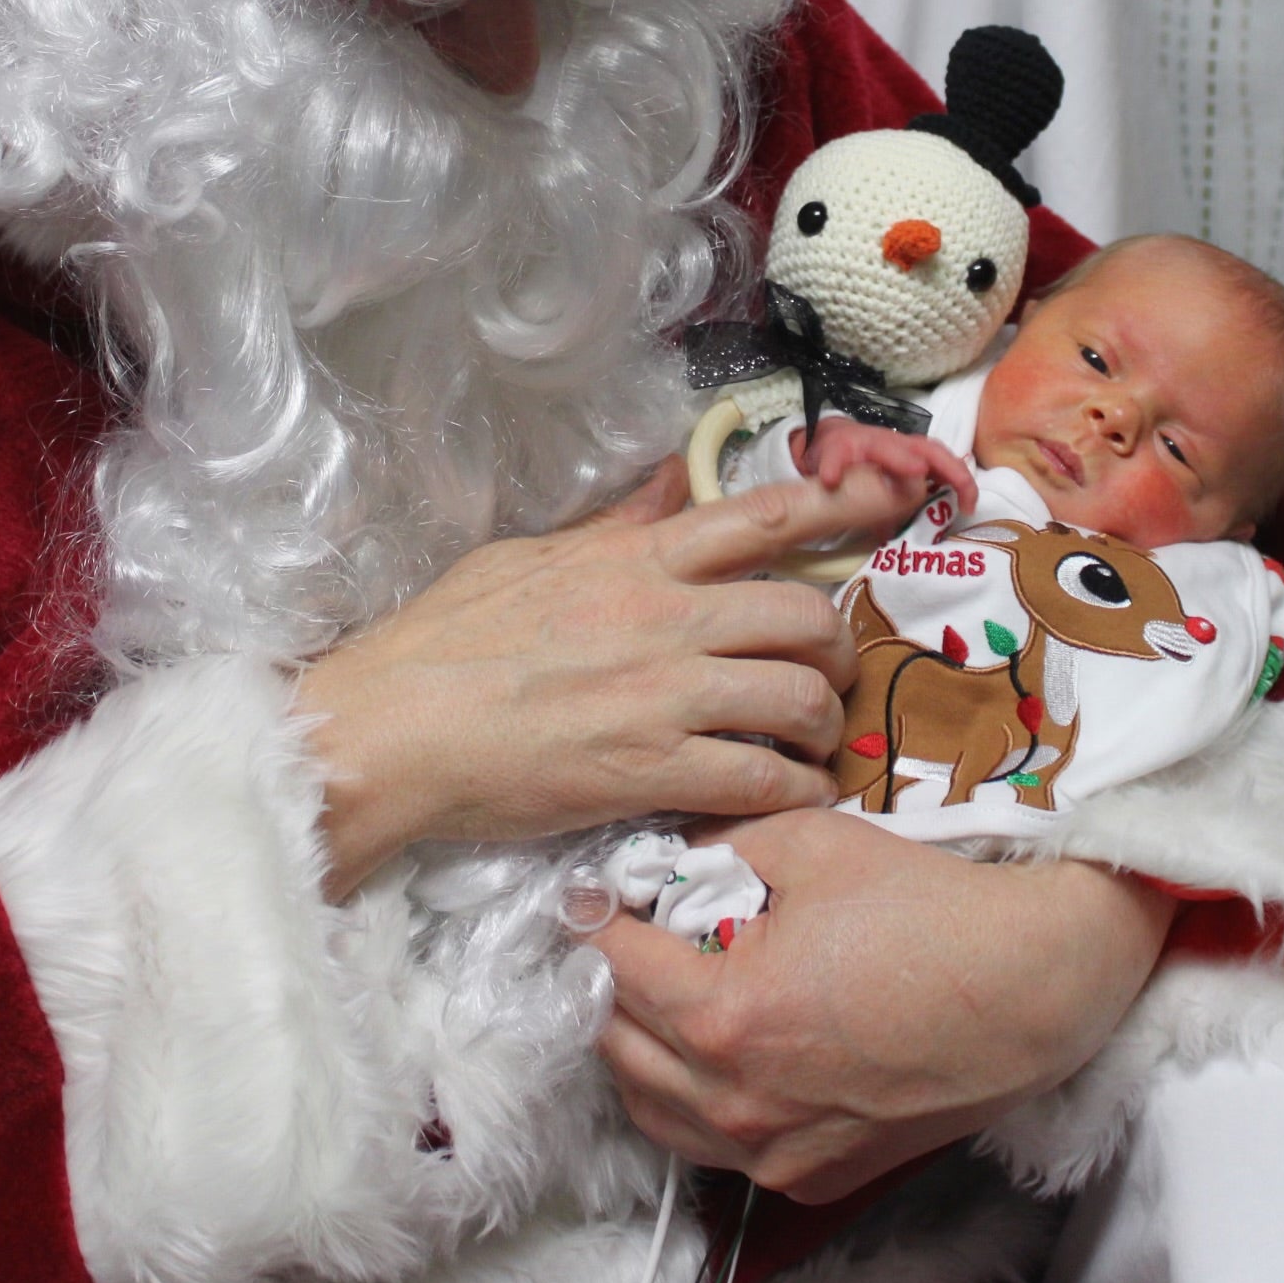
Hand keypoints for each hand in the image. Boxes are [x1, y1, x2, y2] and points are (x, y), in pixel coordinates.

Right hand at [292, 463, 928, 893]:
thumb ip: (614, 527)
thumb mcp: (527, 557)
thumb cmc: (440, 643)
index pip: (761, 517)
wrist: (390, 730)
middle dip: (836, 646)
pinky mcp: (652, 770)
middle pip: (804, 615)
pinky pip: (762, 779)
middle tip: (828, 673)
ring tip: (813, 745)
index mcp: (634, 560)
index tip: (894, 495)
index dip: (842, 502)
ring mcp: (663, 695)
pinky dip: (797, 792)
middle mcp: (665, 617)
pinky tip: (798, 799)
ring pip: (798, 697)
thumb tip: (673, 482)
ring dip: (823, 724)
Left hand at [590, 809, 1172, 1200]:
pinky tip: (722, 1052)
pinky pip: (717, 1144)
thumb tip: (672, 859)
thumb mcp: (812, 842)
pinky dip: (698, 1100)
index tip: (591, 894)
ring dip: (642, 1047)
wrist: (1033, 988)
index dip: (595, 917)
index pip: (613, 964)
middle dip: (612, 982)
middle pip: (617, 1042)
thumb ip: (721, 847)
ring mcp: (772, 1150)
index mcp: (725, 1015)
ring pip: (654, 1107)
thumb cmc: (931, 910)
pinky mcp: (811, 1175)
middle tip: (629, 937)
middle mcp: (736, 1100)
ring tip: (665, 993)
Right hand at [794, 417, 977, 511]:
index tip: (969, 506)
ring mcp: (866, 445)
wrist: (828, 445)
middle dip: (943, 465)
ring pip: (885, 447)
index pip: (945, 463)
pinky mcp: (836, 449)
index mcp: (912, 455)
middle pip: (926, 448)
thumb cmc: (866, 469)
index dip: (961, 481)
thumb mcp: (890, 489)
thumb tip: (928, 534)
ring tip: (916, 471)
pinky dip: (834, 468)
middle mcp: (895, 445)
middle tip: (962, 487)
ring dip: (901, 458)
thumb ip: (909, 506)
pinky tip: (831, 480)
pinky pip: (836, 458)